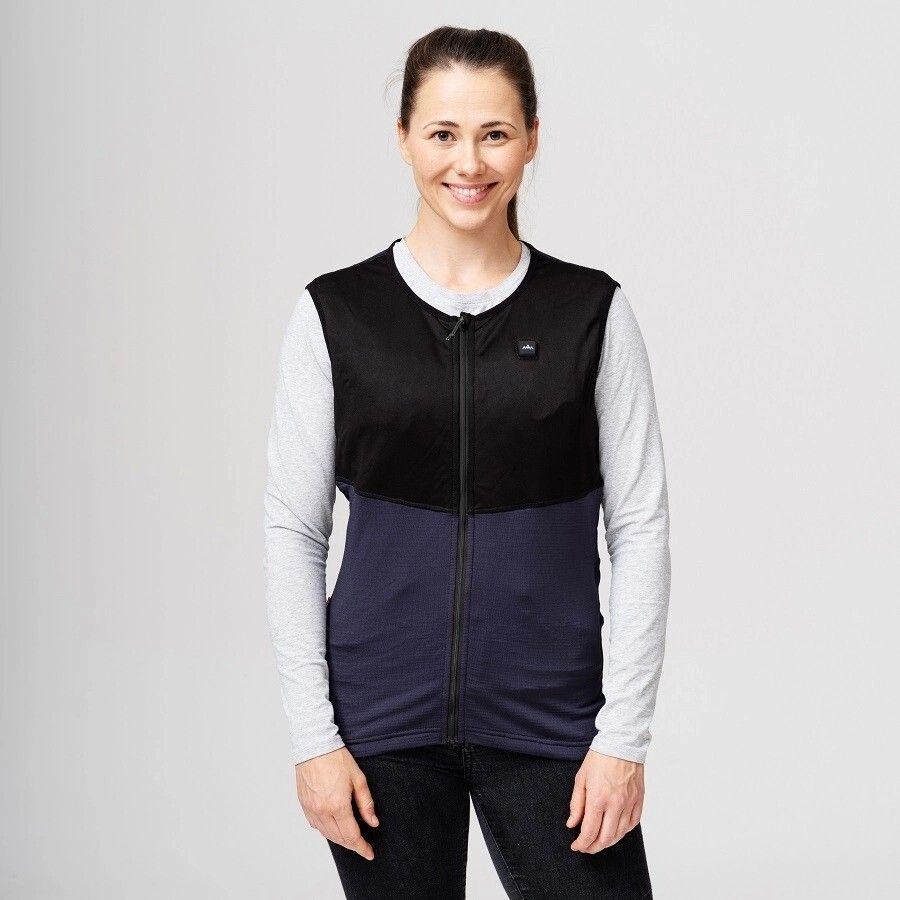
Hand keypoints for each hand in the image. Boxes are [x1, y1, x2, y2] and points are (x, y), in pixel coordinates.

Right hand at [295, 746, 378, 860]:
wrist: (314, 745)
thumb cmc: (336, 758)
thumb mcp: (358, 778)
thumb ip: (366, 803)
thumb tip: (372, 822)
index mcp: (338, 806)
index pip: (352, 836)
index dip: (362, 847)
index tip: (369, 853)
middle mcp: (322, 811)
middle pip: (339, 838)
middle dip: (352, 845)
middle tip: (362, 846)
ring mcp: (311, 809)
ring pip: (326, 834)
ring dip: (339, 839)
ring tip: (350, 838)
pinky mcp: (304, 804)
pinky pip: (315, 825)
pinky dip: (326, 830)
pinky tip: (333, 827)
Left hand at [566, 749, 643, 852]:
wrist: (621, 743)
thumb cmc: (599, 758)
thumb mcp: (581, 779)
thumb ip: (576, 804)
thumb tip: (572, 824)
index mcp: (598, 798)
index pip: (589, 831)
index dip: (582, 843)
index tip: (576, 846)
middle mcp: (615, 804)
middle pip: (606, 838)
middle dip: (594, 847)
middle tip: (586, 847)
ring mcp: (629, 803)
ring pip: (620, 834)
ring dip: (608, 842)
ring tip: (599, 842)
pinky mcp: (639, 800)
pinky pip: (633, 824)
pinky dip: (623, 831)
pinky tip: (616, 830)